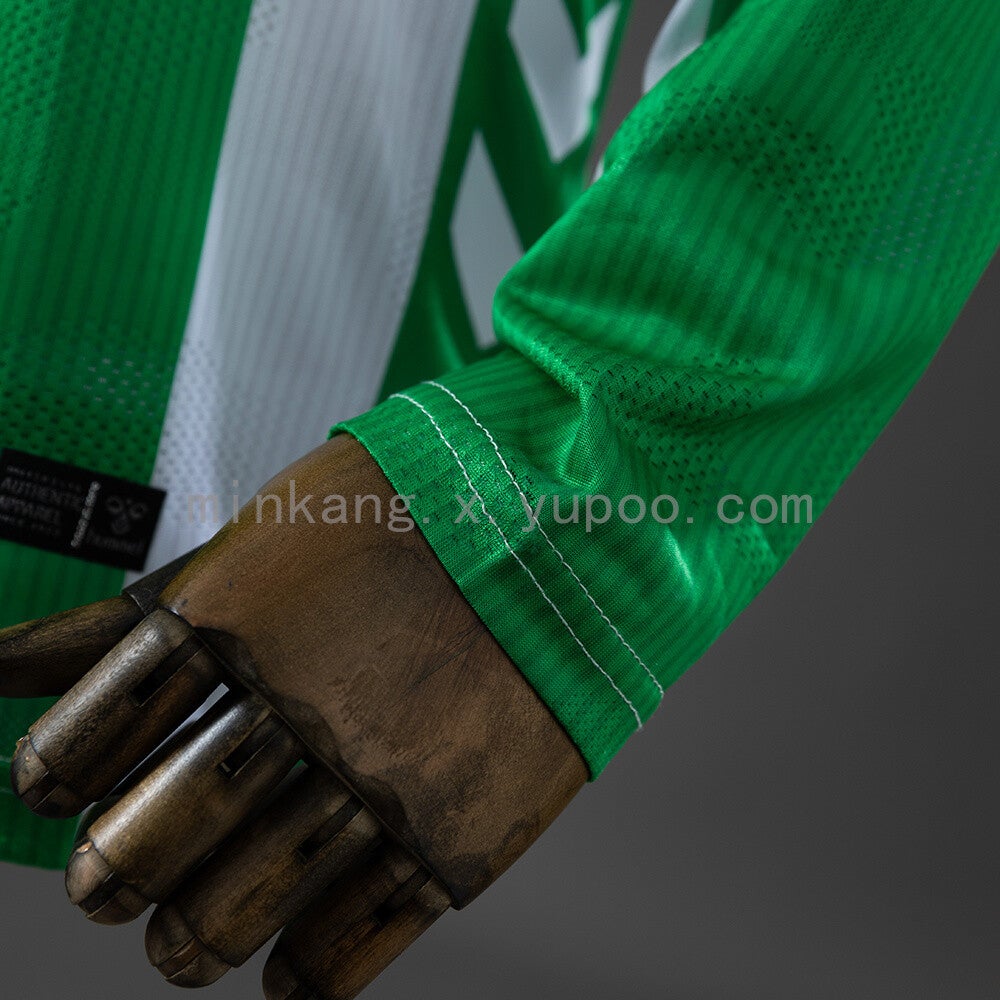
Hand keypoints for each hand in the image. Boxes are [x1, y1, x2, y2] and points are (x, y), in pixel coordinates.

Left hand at [1, 435, 586, 998]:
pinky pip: (355, 943)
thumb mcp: (276, 531)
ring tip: (181, 944)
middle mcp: (299, 705)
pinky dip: (302, 978)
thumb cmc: (419, 512)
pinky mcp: (460, 833)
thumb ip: (142, 606)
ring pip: (240, 908)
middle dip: (110, 872)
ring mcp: (382, 777)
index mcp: (237, 614)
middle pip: (149, 837)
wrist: (578, 517)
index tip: (56, 793)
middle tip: (106, 883)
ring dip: (192, 939)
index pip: (89, 729)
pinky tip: (282, 978)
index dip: (57, 774)